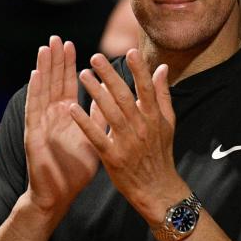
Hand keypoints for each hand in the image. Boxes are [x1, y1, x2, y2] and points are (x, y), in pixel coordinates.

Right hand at [24, 36, 100, 217]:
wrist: (58, 195)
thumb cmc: (74, 170)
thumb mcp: (92, 138)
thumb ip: (98, 116)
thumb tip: (109, 96)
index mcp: (65, 116)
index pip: (67, 85)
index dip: (68, 65)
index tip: (72, 44)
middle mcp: (51, 116)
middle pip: (53, 82)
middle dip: (55, 60)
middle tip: (57, 38)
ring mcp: (40, 124)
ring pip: (41, 91)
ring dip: (43, 69)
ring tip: (45, 49)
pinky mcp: (33, 135)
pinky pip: (33, 110)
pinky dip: (34, 92)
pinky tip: (35, 75)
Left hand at [70, 49, 184, 221]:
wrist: (157, 189)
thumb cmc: (161, 153)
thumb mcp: (167, 123)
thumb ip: (163, 95)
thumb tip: (162, 68)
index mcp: (154, 117)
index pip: (146, 89)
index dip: (139, 70)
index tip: (130, 51)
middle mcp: (142, 127)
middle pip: (125, 96)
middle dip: (110, 75)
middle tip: (95, 57)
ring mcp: (127, 142)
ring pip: (110, 113)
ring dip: (95, 92)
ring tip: (81, 74)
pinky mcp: (113, 157)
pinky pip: (96, 137)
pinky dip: (84, 122)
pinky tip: (72, 108)